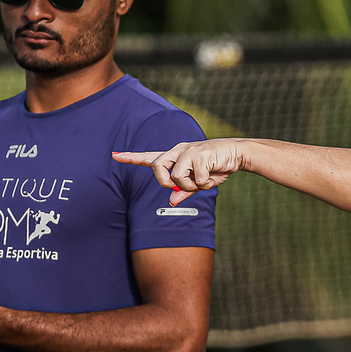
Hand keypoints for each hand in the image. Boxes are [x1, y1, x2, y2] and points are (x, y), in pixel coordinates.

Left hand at [113, 139, 245, 204]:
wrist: (237, 154)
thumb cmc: (216, 167)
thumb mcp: (198, 184)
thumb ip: (184, 192)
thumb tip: (171, 201)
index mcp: (175, 156)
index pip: (149, 157)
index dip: (131, 158)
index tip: (114, 155)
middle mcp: (178, 150)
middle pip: (156, 167)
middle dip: (166, 182)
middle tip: (183, 186)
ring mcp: (188, 151)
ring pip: (176, 176)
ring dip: (191, 185)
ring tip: (203, 179)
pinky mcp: (200, 154)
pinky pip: (195, 179)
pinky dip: (205, 183)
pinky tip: (212, 174)